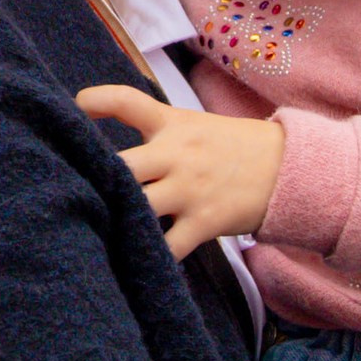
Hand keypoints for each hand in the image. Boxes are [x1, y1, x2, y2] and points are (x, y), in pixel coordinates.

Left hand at [76, 83, 285, 254]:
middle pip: (122, 166)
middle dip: (95, 179)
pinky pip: (167, 248)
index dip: (95, 101)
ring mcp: (189, 189)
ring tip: (96, 232)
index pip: (127, 101)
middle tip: (72, 193)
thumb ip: (154, 130)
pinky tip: (136, 260)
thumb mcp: (193, 126)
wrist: (289, 169)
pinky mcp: (203, 222)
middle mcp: (176, 154)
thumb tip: (109, 144)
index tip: (75, 107)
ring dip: (117, 221)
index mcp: (172, 125)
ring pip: (138, 208)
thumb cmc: (231, 148)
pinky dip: (150, 257)